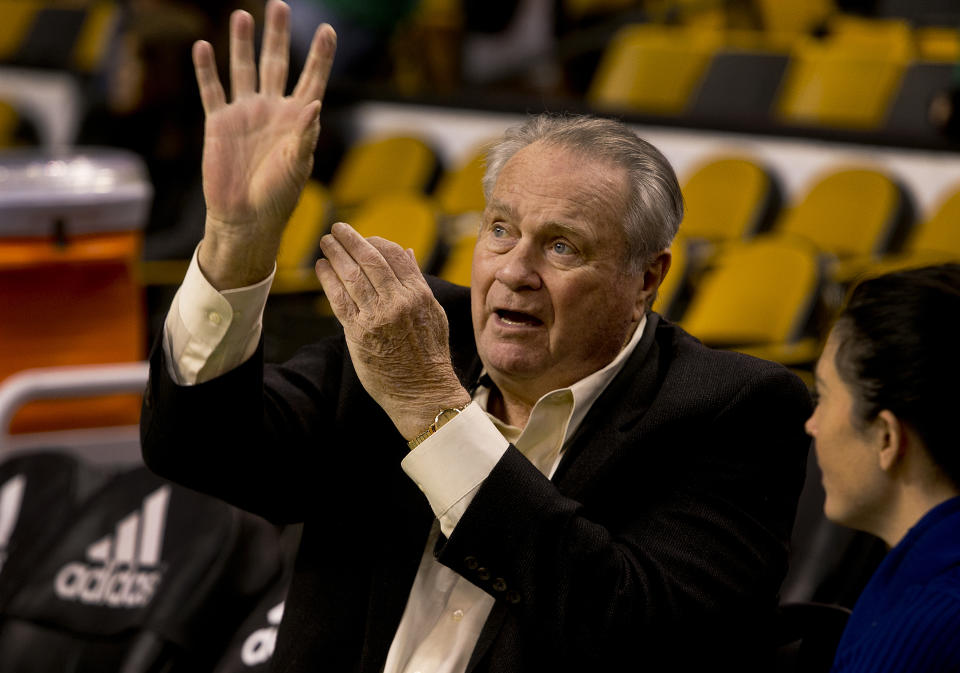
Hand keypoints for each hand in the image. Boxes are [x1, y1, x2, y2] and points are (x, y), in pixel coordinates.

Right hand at [195, 0, 335, 288]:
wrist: (245, 217)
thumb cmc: (279, 196)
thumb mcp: (298, 165)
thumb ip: (305, 135)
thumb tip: (315, 103)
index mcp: (298, 120)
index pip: (312, 79)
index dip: (321, 55)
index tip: (328, 29)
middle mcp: (272, 110)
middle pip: (276, 63)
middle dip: (277, 36)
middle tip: (278, 5)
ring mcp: (245, 114)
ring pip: (243, 69)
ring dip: (242, 43)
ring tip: (243, 15)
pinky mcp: (219, 123)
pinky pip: (212, 90)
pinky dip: (206, 69)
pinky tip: (203, 46)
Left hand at [315, 223, 471, 439]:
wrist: (422, 391)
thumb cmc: (429, 355)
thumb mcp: (433, 314)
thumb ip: (418, 282)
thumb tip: (407, 252)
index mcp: (419, 294)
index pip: (395, 255)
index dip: (376, 242)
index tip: (365, 239)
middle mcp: (398, 301)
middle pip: (370, 260)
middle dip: (351, 240)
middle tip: (337, 229)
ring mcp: (378, 316)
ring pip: (352, 275)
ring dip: (335, 254)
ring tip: (326, 242)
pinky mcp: (359, 333)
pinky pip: (339, 299)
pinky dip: (328, 280)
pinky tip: (321, 267)